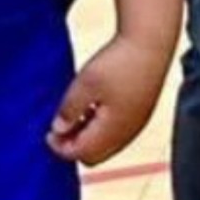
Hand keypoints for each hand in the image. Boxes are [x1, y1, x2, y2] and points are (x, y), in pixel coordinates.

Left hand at [47, 31, 168, 164]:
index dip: (60, 147)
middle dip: (74, 146)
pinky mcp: (141, 114)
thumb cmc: (119, 62)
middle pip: (94, 156)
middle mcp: (126, 134)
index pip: (80, 152)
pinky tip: (94, 107)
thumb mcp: (85, 83)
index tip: (48, 132)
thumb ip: (69, 110)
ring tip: (76, 114)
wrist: (151, 43)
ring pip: (106, 146)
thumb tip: (58, 130)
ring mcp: (136, 125)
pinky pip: (116, 134)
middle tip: (60, 128)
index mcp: (112, 130)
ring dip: (87, 137)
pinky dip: (100, 129)